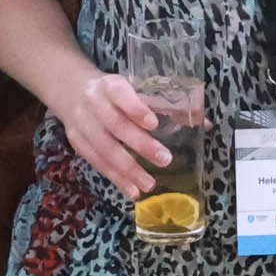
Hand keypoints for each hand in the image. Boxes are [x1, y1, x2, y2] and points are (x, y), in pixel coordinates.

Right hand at [50, 66, 172, 198]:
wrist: (69, 90)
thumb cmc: (112, 93)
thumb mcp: (131, 89)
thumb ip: (163, 105)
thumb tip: (205, 124)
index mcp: (110, 86)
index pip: (121, 95)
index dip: (136, 109)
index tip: (154, 124)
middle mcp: (93, 103)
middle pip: (116, 125)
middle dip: (140, 144)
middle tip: (165, 160)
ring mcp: (83, 124)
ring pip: (105, 149)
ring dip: (128, 169)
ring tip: (149, 184)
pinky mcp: (77, 142)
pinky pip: (97, 163)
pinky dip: (115, 178)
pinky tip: (132, 190)